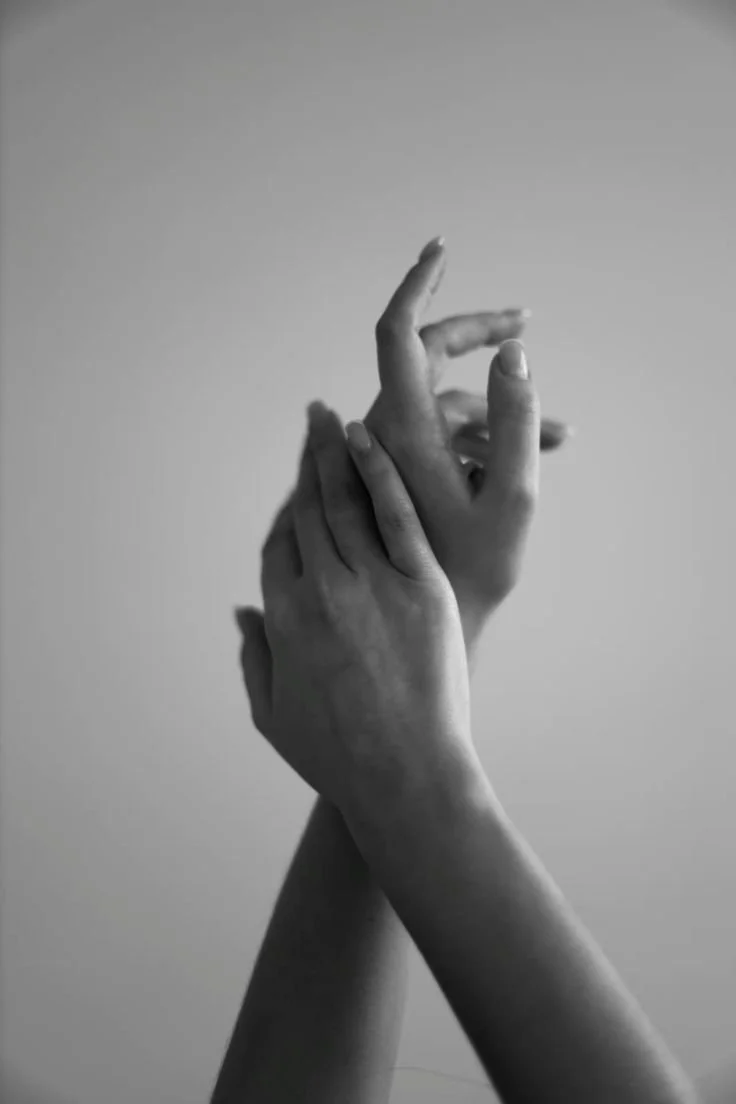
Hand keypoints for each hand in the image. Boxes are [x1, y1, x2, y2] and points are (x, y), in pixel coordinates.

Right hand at [236, 402, 474, 816]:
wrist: (407, 778)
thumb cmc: (340, 757)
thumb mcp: (274, 716)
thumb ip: (253, 659)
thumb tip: (240, 614)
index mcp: (283, 621)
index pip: (278, 544)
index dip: (286, 507)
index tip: (296, 483)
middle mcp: (321, 593)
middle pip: (309, 511)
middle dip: (307, 460)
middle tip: (312, 418)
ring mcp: (372, 585)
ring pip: (346, 503)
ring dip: (335, 453)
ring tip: (332, 417)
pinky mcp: (421, 586)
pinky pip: (396, 516)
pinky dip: (380, 473)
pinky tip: (371, 441)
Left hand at [362, 238, 546, 650]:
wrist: (427, 627)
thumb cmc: (471, 571)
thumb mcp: (513, 496)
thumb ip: (516, 419)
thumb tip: (514, 353)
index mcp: (400, 431)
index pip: (398, 333)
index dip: (419, 283)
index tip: (443, 247)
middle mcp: (385, 435)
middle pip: (427, 357)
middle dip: (481, 338)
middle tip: (526, 324)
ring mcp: (391, 456)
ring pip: (446, 403)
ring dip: (501, 410)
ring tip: (564, 436)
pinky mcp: (402, 475)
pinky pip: (443, 436)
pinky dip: (486, 437)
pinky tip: (532, 454)